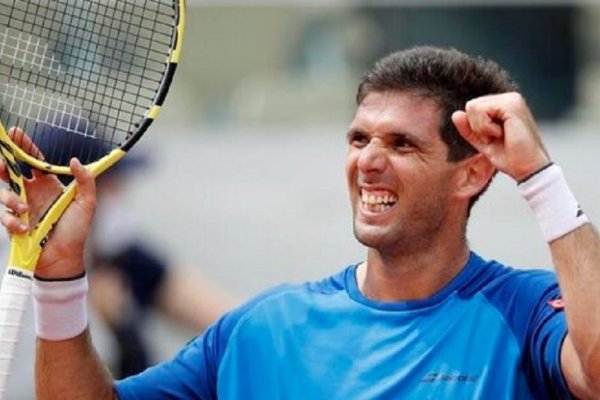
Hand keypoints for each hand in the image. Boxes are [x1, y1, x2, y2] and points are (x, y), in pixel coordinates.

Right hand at [0, 129, 96, 277]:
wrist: (64, 260)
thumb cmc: (76, 231)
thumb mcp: (87, 204)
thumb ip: (85, 182)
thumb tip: (75, 160)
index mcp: (49, 185)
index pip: (34, 161)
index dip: (24, 146)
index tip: (15, 133)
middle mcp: (33, 193)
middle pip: (11, 171)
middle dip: (4, 165)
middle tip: (3, 164)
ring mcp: (22, 208)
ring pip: (4, 193)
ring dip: (11, 200)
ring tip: (24, 210)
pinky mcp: (14, 224)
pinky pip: (5, 217)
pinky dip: (12, 221)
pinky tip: (24, 228)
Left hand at [451, 92, 550, 181]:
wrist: (527, 167)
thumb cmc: (510, 157)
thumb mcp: (482, 142)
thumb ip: (468, 129)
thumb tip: (455, 114)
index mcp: (503, 105)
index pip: (472, 108)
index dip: (475, 128)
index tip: (493, 138)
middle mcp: (508, 98)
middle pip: (471, 106)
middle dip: (477, 127)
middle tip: (496, 138)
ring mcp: (511, 99)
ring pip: (473, 107)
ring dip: (481, 128)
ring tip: (499, 135)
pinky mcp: (512, 104)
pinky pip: (480, 111)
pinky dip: (485, 128)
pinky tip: (502, 133)